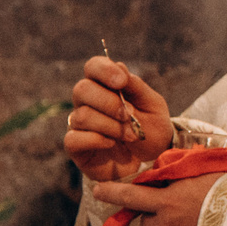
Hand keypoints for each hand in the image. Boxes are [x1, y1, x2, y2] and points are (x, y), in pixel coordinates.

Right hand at [66, 55, 173, 181]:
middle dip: (108, 102)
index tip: (121, 82)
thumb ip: (135, 86)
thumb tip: (118, 65)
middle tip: (129, 115)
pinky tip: (112, 144)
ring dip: (111, 126)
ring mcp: (79, 124)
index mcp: (106, 86)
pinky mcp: (76, 146)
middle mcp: (88, 103)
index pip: (93, 67)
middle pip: (81, 89)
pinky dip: (97, 140)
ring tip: (131, 135)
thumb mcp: (152, 104)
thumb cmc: (151, 129)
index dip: (103, 70)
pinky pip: (74, 138)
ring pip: (82, 116)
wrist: (151, 160)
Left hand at [94, 169, 224, 225]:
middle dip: (154, 213)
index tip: (97, 190)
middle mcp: (163, 224)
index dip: (111, 192)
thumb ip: (181, 173)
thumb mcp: (206, 175)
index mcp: (167, 202)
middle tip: (178, 207)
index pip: (131, 195)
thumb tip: (166, 168)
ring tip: (189, 222)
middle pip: (145, 219)